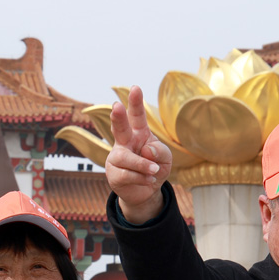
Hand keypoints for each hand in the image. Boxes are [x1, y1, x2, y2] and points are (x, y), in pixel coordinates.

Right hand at [105, 86, 171, 224]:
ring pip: (126, 158)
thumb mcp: (166, 158)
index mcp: (139, 132)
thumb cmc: (156, 168)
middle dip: (117, 117)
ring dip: (143, 165)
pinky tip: (148, 180)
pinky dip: (142, 178)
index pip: (137, 116)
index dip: (135, 102)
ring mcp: (116, 157)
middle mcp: (125, 142)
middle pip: (119, 127)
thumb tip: (146, 150)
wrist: (147, 192)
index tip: (135, 88)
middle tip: (116, 106)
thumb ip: (160, 151)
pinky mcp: (113, 173)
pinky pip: (127, 175)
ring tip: (154, 171)